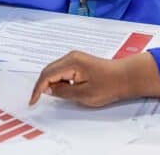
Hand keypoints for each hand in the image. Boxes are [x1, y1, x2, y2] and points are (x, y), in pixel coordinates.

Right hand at [29, 51, 159, 107]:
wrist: (126, 77)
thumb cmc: (108, 85)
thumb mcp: (84, 94)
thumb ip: (63, 92)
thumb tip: (48, 90)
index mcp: (71, 62)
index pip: (47, 75)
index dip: (38, 89)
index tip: (33, 102)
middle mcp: (70, 57)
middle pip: (48, 70)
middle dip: (42, 86)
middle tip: (38, 100)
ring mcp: (75, 58)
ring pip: (54, 70)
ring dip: (51, 83)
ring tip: (55, 96)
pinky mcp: (78, 61)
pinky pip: (62, 70)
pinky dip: (58, 80)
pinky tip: (64, 89)